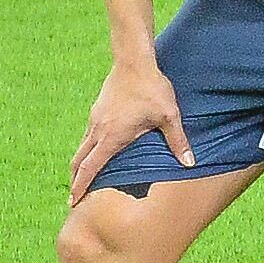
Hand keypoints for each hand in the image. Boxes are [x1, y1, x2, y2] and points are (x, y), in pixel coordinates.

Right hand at [70, 59, 194, 202]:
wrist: (134, 61)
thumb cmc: (152, 89)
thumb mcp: (169, 116)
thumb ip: (178, 142)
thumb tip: (190, 163)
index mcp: (112, 137)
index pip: (90, 167)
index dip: (81, 186)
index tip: (73, 201)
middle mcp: (98, 131)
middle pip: (79, 161)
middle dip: (75, 180)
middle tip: (74, 199)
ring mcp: (95, 120)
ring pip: (82, 148)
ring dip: (80, 165)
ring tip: (81, 179)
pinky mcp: (97, 111)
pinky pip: (88, 136)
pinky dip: (86, 150)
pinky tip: (95, 152)